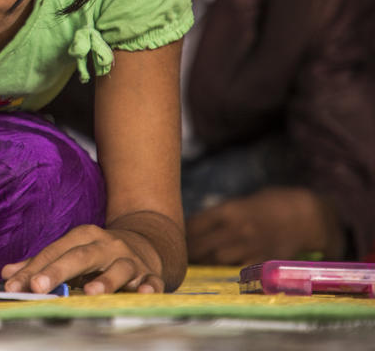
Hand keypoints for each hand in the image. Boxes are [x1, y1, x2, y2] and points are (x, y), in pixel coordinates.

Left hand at [2, 223, 165, 294]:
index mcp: (82, 237)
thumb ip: (40, 263)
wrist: (145, 244)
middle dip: (57, 271)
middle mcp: (105, 245)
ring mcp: (129, 259)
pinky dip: (149, 286)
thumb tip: (7, 273)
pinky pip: (151, 280)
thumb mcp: (71, 252)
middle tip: (37, 286)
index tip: (13, 285)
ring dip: (105, 280)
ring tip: (90, 291)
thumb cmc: (98, 254)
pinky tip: (144, 292)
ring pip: (118, 268)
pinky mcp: (150, 274)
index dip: (32, 269)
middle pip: (79, 257)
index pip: (53, 252)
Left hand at [187, 187, 339, 265]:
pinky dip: (226, 272)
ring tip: (189, 266)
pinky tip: (217, 273)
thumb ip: (218, 216)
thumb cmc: (269, 205)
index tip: (170, 237)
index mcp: (228, 210)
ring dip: (202, 264)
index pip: (193, 225)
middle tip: (173, 256)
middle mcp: (237, 228)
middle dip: (186, 252)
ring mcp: (251, 246)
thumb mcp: (240, 203)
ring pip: (216, 260)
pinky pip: (239, 270)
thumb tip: (190, 228)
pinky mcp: (265, 261)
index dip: (179, 233)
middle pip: (200, 245)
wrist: (307, 214)